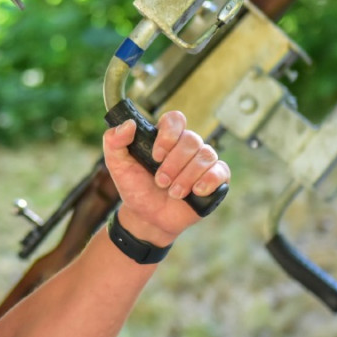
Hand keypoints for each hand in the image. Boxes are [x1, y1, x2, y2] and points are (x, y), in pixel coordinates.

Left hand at [102, 110, 229, 244]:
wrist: (147, 217)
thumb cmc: (134, 187)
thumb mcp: (117, 165)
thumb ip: (114, 141)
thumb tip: (128, 124)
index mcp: (165, 138)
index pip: (175, 119)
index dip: (168, 135)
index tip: (156, 156)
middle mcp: (186, 146)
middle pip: (191, 140)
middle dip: (174, 163)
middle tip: (160, 181)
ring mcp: (202, 162)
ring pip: (206, 155)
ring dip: (187, 176)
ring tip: (173, 193)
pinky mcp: (215, 179)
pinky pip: (221, 171)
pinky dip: (208, 180)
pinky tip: (195, 192)